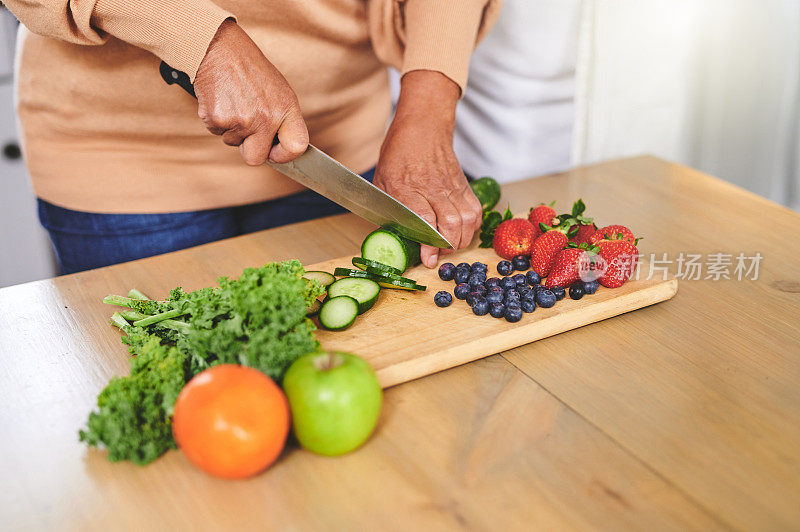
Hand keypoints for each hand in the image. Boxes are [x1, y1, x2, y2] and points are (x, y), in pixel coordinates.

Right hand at [193, 20, 308, 164]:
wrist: (220, 47)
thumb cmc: (249, 69)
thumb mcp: (278, 91)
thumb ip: (282, 119)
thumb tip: (279, 148)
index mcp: (286, 108)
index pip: (297, 146)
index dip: (284, 156)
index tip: (274, 152)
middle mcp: (267, 117)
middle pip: (256, 158)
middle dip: (248, 148)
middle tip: (245, 128)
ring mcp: (243, 119)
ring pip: (233, 142)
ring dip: (231, 128)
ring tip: (233, 102)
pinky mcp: (218, 118)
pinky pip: (216, 132)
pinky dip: (216, 119)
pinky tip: (220, 99)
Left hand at [373, 71, 481, 267]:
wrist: (423, 127)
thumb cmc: (398, 155)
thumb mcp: (381, 181)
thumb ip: (386, 209)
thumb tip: (389, 236)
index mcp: (407, 187)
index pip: (424, 221)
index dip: (429, 243)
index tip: (427, 258)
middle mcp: (433, 188)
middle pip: (451, 224)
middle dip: (447, 247)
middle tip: (436, 255)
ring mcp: (451, 186)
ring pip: (467, 220)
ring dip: (461, 239)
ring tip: (449, 246)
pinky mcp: (463, 185)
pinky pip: (476, 210)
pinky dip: (472, 226)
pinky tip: (462, 232)